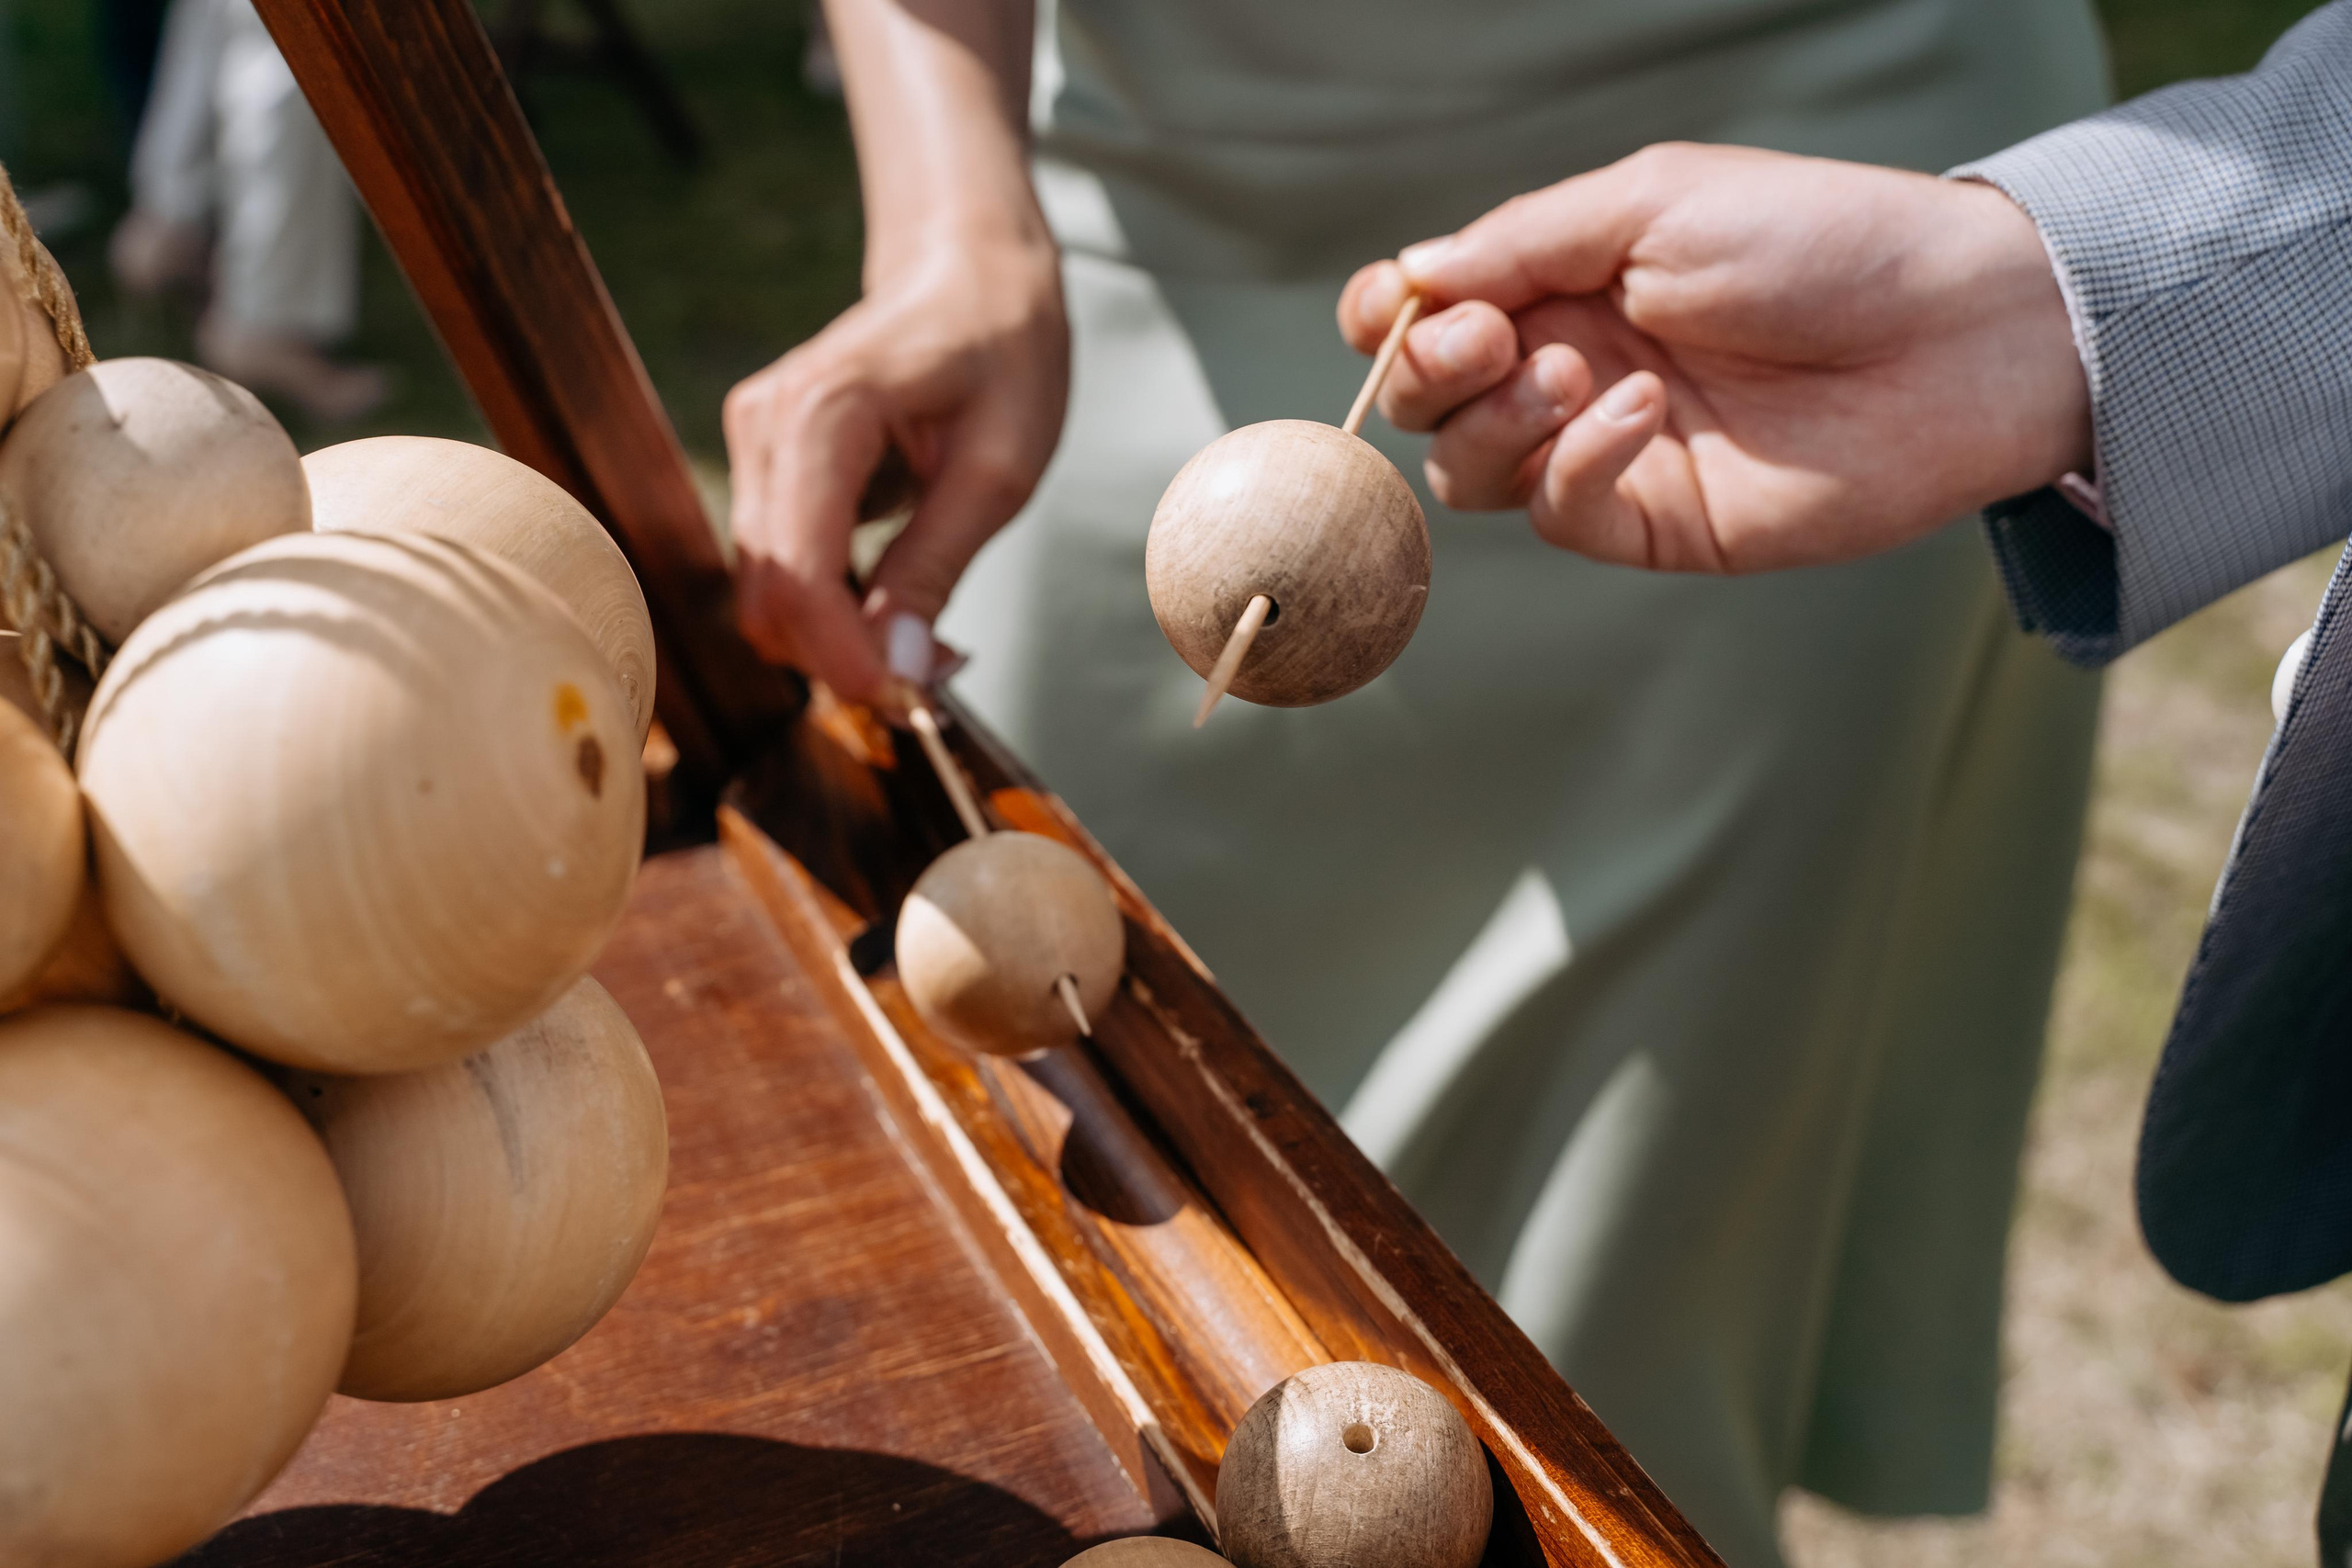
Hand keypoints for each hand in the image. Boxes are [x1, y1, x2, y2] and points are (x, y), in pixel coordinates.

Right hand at [724, 227, 1067, 702]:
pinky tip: (897, 608)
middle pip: (768, 591)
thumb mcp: (1000, 468)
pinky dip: (829, 609)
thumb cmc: (1002, 351)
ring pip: (766, 589)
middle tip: (931, 678)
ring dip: (835, 640)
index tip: (903, 700)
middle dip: (839, 656)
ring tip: (927, 642)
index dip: (840, 653)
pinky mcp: (764, 466)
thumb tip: (895, 669)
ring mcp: (754, 444)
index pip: (799, 569)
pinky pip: (779, 565)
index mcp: (822, 412)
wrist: (970, 272)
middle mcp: (764, 425)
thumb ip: (937, 566)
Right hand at [1336, 143, 2091, 571]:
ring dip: (1494, 420)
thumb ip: (1523, 242)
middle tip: (1488, 339)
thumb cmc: (1820, 241)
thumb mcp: (1653, 204)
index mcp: (1566, 280)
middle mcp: (1572, 367)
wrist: (1952, 333)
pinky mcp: (1654, 524)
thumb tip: (1407, 277)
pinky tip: (1641, 413)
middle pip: (1429, 400)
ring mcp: (1608, 452)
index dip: (1391, 317)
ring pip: (1472, 470)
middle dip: (1428, 370)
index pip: (1432, 312)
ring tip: (1574, 374)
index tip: (1394, 307)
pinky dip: (1579, 464)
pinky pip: (1559, 514)